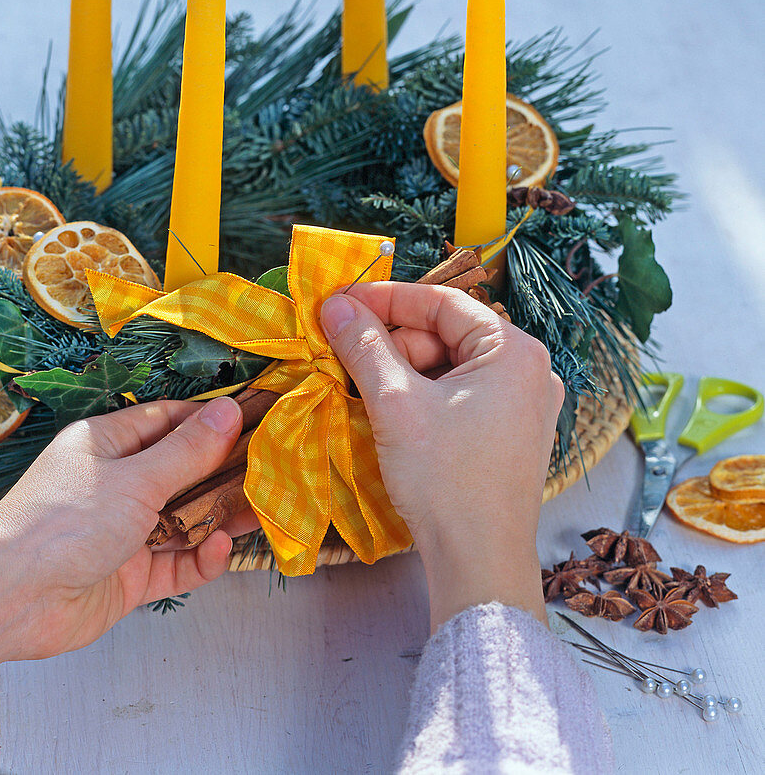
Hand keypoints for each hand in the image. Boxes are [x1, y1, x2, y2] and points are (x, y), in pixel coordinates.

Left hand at [0, 395, 256, 689]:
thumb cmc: (64, 520)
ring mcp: (123, 532)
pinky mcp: (129, 576)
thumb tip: (229, 409)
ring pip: (184, 518)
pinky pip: (176, 562)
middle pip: (182, 471)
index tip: (255, 421)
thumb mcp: (135, 477)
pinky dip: (200, 557)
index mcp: (107, 444)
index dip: (210, 421)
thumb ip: (188, 450)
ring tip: (260, 512)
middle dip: (223, 473)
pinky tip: (219, 548)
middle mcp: (115, 483)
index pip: (167, 421)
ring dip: (219, 517)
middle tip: (270, 472)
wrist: (10, 598)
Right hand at [321, 283, 563, 628]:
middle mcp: (530, 371)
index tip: (340, 304)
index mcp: (515, 351)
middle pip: (446, 335)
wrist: (480, 564)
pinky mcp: (512, 436)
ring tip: (361, 389)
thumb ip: (364, 346)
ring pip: (449, 368)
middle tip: (343, 355)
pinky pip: (461, 397)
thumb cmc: (446, 480)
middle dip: (392, 343)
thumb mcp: (397, 405)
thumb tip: (334, 306)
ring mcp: (524, 407)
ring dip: (402, 373)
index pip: (442, 302)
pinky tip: (390, 414)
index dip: (386, 300)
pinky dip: (423, 398)